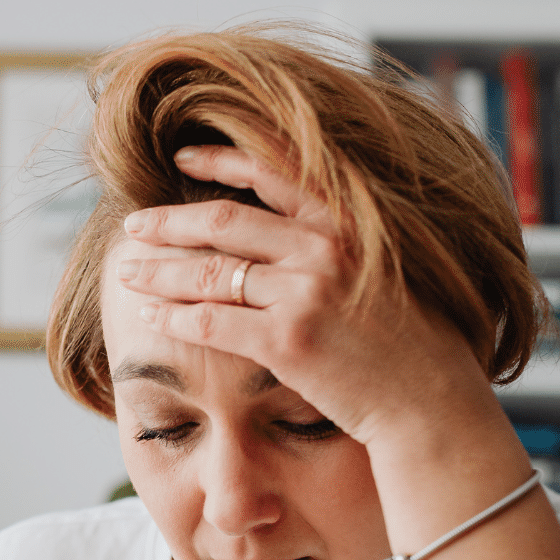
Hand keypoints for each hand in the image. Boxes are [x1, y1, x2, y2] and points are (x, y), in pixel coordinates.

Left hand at [113, 145, 500, 451]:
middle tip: (134, 225)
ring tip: (128, 272)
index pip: (272, 170)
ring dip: (159, 271)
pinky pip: (212, 322)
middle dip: (169, 222)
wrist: (432, 402)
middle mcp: (325, 247)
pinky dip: (173, 318)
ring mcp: (306, 293)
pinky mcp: (288, 341)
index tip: (180, 156)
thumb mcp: (384, 270)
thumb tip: (291, 231)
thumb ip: (340, 244)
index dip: (218, 159)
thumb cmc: (410, 344)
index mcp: (349, 221)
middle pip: (224, 221)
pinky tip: (149, 317)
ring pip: (209, 271)